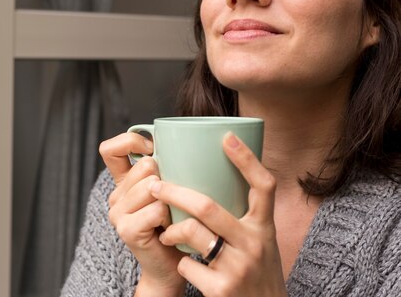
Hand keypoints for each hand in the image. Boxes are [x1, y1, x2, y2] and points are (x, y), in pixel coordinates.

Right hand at [100, 133, 186, 295]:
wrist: (172, 266)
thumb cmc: (178, 224)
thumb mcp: (171, 190)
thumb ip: (167, 167)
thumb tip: (183, 143)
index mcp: (123, 182)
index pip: (110, 149)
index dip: (131, 142)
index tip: (153, 150)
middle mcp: (115, 195)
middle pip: (143, 166)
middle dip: (166, 179)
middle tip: (170, 201)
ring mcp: (117, 213)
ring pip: (151, 186)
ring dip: (171, 200)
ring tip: (172, 216)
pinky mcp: (126, 229)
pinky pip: (156, 209)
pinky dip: (170, 217)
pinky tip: (171, 227)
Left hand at [148, 133, 287, 296]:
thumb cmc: (256, 272)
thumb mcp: (260, 241)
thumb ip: (243, 216)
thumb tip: (214, 179)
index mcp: (264, 227)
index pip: (263, 186)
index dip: (247, 160)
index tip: (226, 137)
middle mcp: (255, 243)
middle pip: (208, 206)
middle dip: (174, 192)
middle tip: (155, 186)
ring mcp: (238, 267)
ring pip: (192, 232)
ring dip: (172, 229)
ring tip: (165, 231)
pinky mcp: (222, 290)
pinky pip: (188, 264)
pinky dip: (182, 263)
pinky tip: (186, 265)